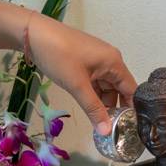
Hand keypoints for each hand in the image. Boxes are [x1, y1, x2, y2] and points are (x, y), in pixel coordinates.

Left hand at [29, 14, 136, 134]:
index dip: (132, 110)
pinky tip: (89, 109)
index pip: (131, 90)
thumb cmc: (59, 56)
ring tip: (99, 124)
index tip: (129, 129)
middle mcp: (110, 60)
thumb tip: (106, 132)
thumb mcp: (77, 86)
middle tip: (112, 131)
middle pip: (119, 90)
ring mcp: (97, 61)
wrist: (33, 33)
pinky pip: (95, 82)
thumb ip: (94, 109)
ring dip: (102, 103)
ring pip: (106, 87)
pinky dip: (93, 95)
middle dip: (116, 109)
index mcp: (114, 63)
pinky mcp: (85, 62)